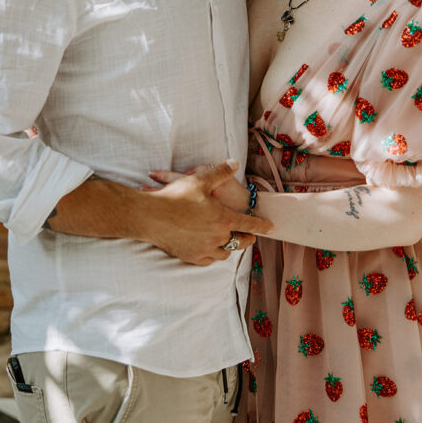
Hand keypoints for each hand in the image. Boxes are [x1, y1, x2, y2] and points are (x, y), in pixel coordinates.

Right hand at [142, 161, 270, 266]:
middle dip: (247, 238)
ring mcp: (204, 249)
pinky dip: (212, 255)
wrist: (151, 217)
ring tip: (229, 241)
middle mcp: (217, 237)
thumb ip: (220, 171)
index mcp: (223, 219)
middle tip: (250, 235)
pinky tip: (210, 249)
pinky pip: (208, 260)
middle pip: (239, 242)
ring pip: (224, 253)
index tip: (270, 228)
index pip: (249, 224)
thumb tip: (235, 163)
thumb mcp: (200, 180)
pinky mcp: (191, 256)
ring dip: (229, 246)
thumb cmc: (176, 197)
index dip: (261, 225)